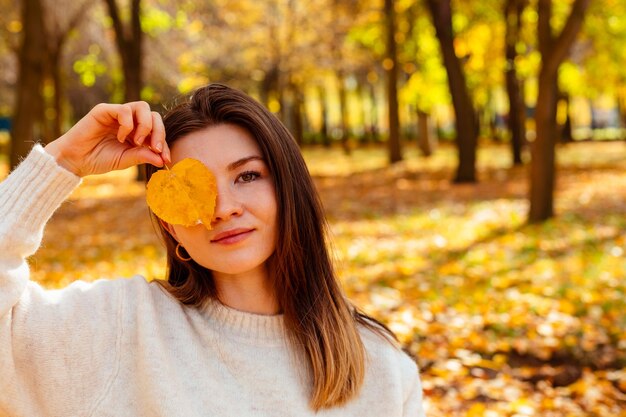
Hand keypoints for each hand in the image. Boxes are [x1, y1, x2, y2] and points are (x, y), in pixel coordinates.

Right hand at [44, 101, 170, 176]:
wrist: (77, 160)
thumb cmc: (100, 159)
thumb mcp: (126, 160)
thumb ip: (143, 156)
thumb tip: (162, 160)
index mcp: (137, 132)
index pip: (158, 131)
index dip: (164, 144)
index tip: (165, 158)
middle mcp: (130, 120)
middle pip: (154, 116)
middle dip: (159, 132)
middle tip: (156, 149)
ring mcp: (118, 114)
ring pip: (142, 107)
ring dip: (145, 125)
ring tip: (137, 141)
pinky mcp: (105, 110)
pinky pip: (123, 109)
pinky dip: (127, 124)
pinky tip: (121, 137)